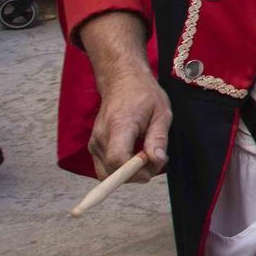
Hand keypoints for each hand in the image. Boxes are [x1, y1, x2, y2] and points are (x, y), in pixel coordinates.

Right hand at [89, 61, 170, 179]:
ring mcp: (94, 142)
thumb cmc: (143, 94)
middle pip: (112, 171)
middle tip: (155, 159)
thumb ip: (158, 138)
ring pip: (108, 173)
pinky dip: (121, 168)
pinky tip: (135, 155)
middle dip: (136, 174)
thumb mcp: (161, 113)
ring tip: (146, 155)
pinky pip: (105, 168)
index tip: (151, 161)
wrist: (121, 81)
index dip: (135, 169)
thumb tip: (156, 161)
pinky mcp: (94, 147)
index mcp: (119, 125)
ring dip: (129, 173)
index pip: (117, 159)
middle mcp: (101, 136)